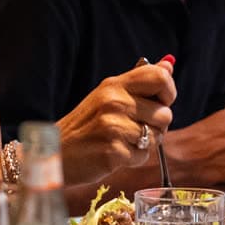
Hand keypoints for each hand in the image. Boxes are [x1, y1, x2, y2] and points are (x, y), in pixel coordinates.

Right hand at [57, 63, 175, 184]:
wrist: (56, 152)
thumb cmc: (86, 125)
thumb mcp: (108, 95)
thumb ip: (139, 81)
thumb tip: (168, 65)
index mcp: (114, 85)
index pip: (160, 77)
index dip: (169, 92)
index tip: (161, 103)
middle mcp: (114, 101)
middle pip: (165, 114)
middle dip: (157, 126)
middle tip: (134, 128)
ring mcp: (113, 126)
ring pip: (157, 137)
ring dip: (145, 144)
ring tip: (122, 141)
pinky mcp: (112, 151)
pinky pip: (143, 157)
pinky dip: (133, 159)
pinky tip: (115, 154)